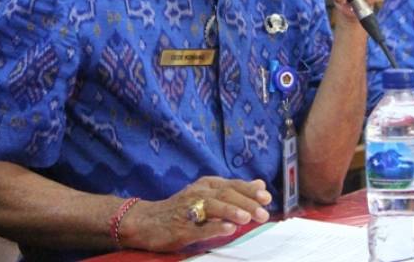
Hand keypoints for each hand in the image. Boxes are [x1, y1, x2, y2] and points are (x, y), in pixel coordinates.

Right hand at [120, 177, 271, 251]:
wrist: (146, 221)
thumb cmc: (182, 209)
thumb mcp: (208, 195)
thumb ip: (234, 191)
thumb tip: (260, 184)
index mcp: (207, 185)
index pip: (232, 185)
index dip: (250, 191)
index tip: (267, 197)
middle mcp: (199, 193)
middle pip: (226, 195)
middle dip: (246, 203)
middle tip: (263, 213)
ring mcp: (189, 210)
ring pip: (213, 207)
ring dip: (231, 211)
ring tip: (247, 217)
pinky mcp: (182, 228)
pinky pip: (200, 227)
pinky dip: (214, 227)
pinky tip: (228, 229)